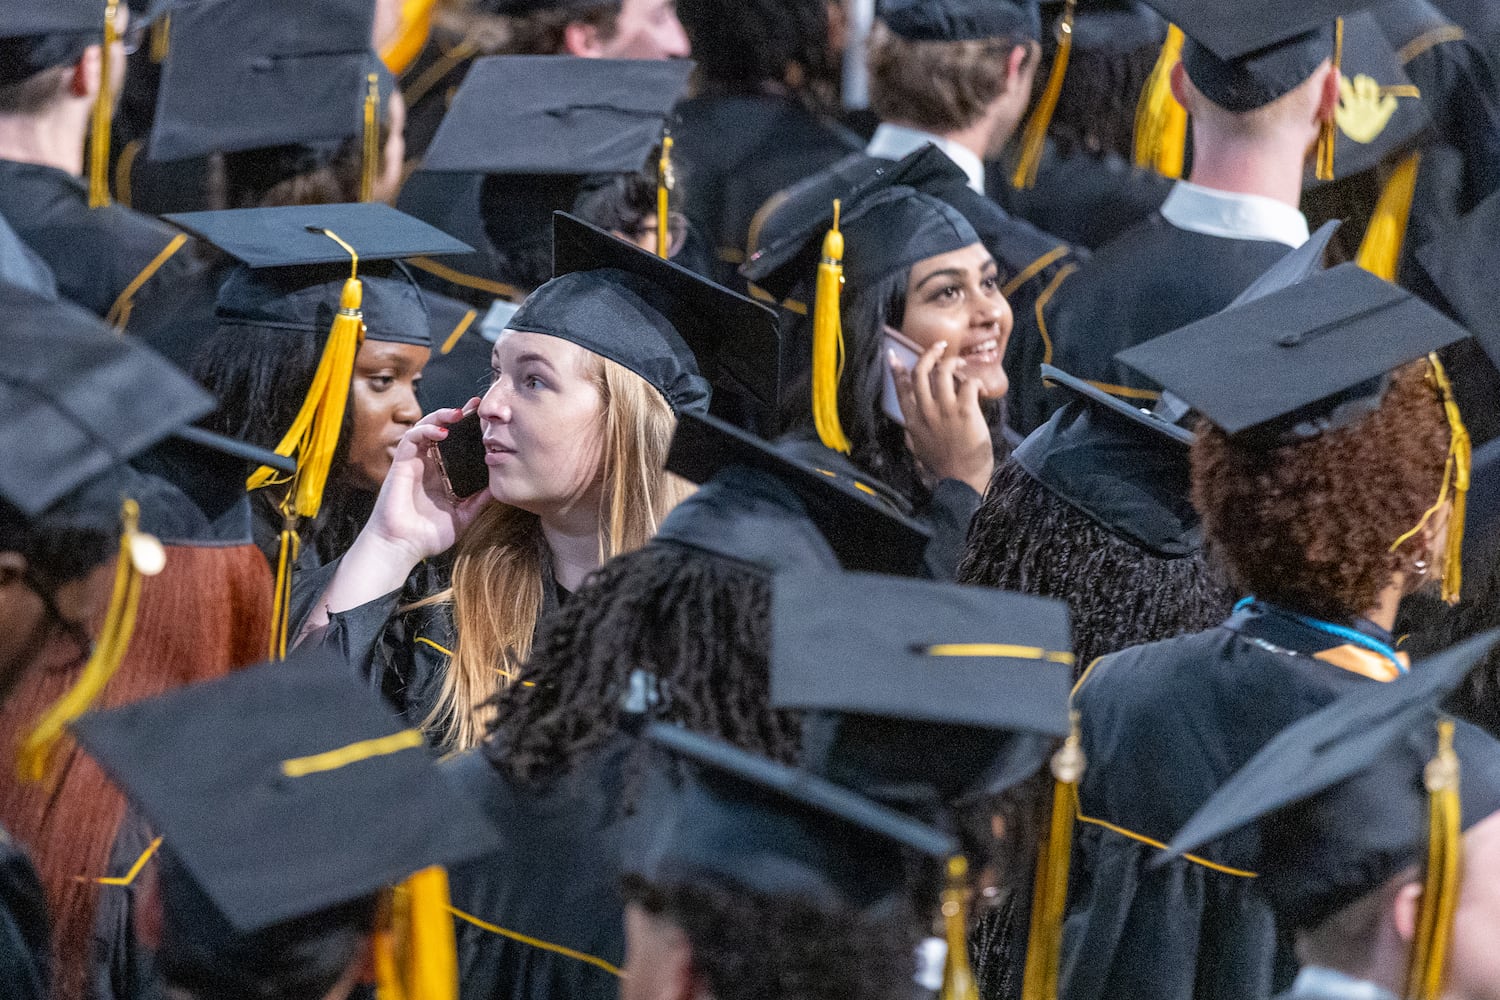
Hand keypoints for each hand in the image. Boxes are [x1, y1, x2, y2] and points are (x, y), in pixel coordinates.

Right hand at [359, 399, 493, 566]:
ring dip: (441, 416)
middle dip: (458, 416)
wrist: (401, 547)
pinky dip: (425, 430)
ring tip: (459, 413)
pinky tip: (442, 431)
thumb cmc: (426, 536)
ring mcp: (414, 463)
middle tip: (476, 406)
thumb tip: (499, 486)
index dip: (469, 431)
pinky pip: (411, 439)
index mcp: (442, 475)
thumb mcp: (462, 516)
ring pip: (425, 428)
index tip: (486, 420)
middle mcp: (428, 465)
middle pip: (442, 430)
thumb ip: (478, 501)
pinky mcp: (401, 464)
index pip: (456, 445)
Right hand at [890, 342, 994, 495]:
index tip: (894, 355)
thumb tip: (908, 425)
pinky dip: (974, 382)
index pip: (901, 388)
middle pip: (921, 372)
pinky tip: (979, 389)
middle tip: (939, 347)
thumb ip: (912, 434)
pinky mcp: (966, 411)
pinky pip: (968, 384)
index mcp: (912, 421)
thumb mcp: (918, 450)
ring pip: (943, 372)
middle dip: (929, 354)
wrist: (961, 481)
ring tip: (961, 364)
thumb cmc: (942, 468)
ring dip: (953, 362)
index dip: (897, 369)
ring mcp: (945, 410)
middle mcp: (926, 412)